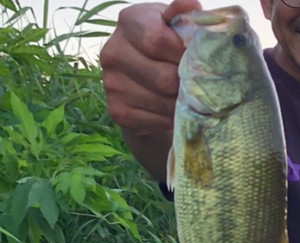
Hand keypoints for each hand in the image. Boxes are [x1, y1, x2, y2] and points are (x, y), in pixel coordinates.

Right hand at [100, 0, 201, 134]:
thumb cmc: (164, 46)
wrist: (140, 80)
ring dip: (181, 104)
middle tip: (198, 86)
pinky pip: (153, 120)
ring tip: (189, 98)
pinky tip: (173, 110)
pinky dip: (169, 119)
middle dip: (186, 84)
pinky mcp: (116, 111)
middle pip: (163, 77)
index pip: (158, 41)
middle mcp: (112, 52)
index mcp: (129, 21)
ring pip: (161, 102)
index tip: (197, 60)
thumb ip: (182, 16)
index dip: (183, 55)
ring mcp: (111, 84)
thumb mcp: (172, 25)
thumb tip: (192, 6)